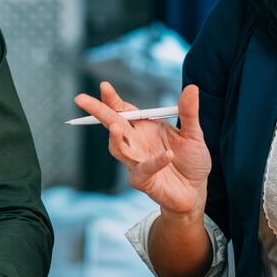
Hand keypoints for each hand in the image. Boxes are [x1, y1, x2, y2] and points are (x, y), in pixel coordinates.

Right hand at [74, 82, 211, 216]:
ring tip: (115, 127)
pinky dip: (155, 162)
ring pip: (118, 149)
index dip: (113, 99)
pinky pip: (144, 170)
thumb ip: (189, 112)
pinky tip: (168, 155)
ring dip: (115, 139)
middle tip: (81, 98)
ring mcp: (137, 162)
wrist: (195, 191)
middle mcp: (136, 143)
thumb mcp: (193, 133)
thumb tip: (192, 88)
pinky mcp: (144, 181)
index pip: (124, 110)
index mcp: (144, 128)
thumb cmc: (191, 160)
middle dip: (98, 111)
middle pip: (112, 124)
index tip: (104, 86)